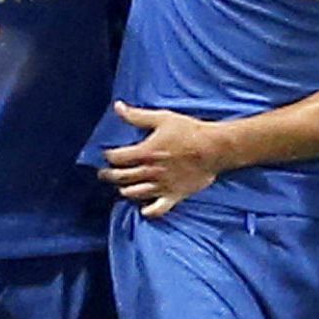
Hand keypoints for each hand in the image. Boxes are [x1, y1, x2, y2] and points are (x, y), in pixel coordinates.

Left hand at [97, 101, 232, 217]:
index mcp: (145, 152)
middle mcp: (150, 172)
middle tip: (104, 173)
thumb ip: (137, 116)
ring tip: (121, 187)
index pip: (117, 158)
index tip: (106, 154)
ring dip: (124, 190)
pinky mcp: (174, 195)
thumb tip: (118, 106)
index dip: (108, 156)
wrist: (214, 148)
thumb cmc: (189, 131)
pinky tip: (144, 210)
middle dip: (108, 175)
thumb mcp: (162, 118)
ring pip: (134, 193)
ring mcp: (161, 186)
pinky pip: (158, 209)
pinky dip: (148, 211)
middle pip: (121, 177)